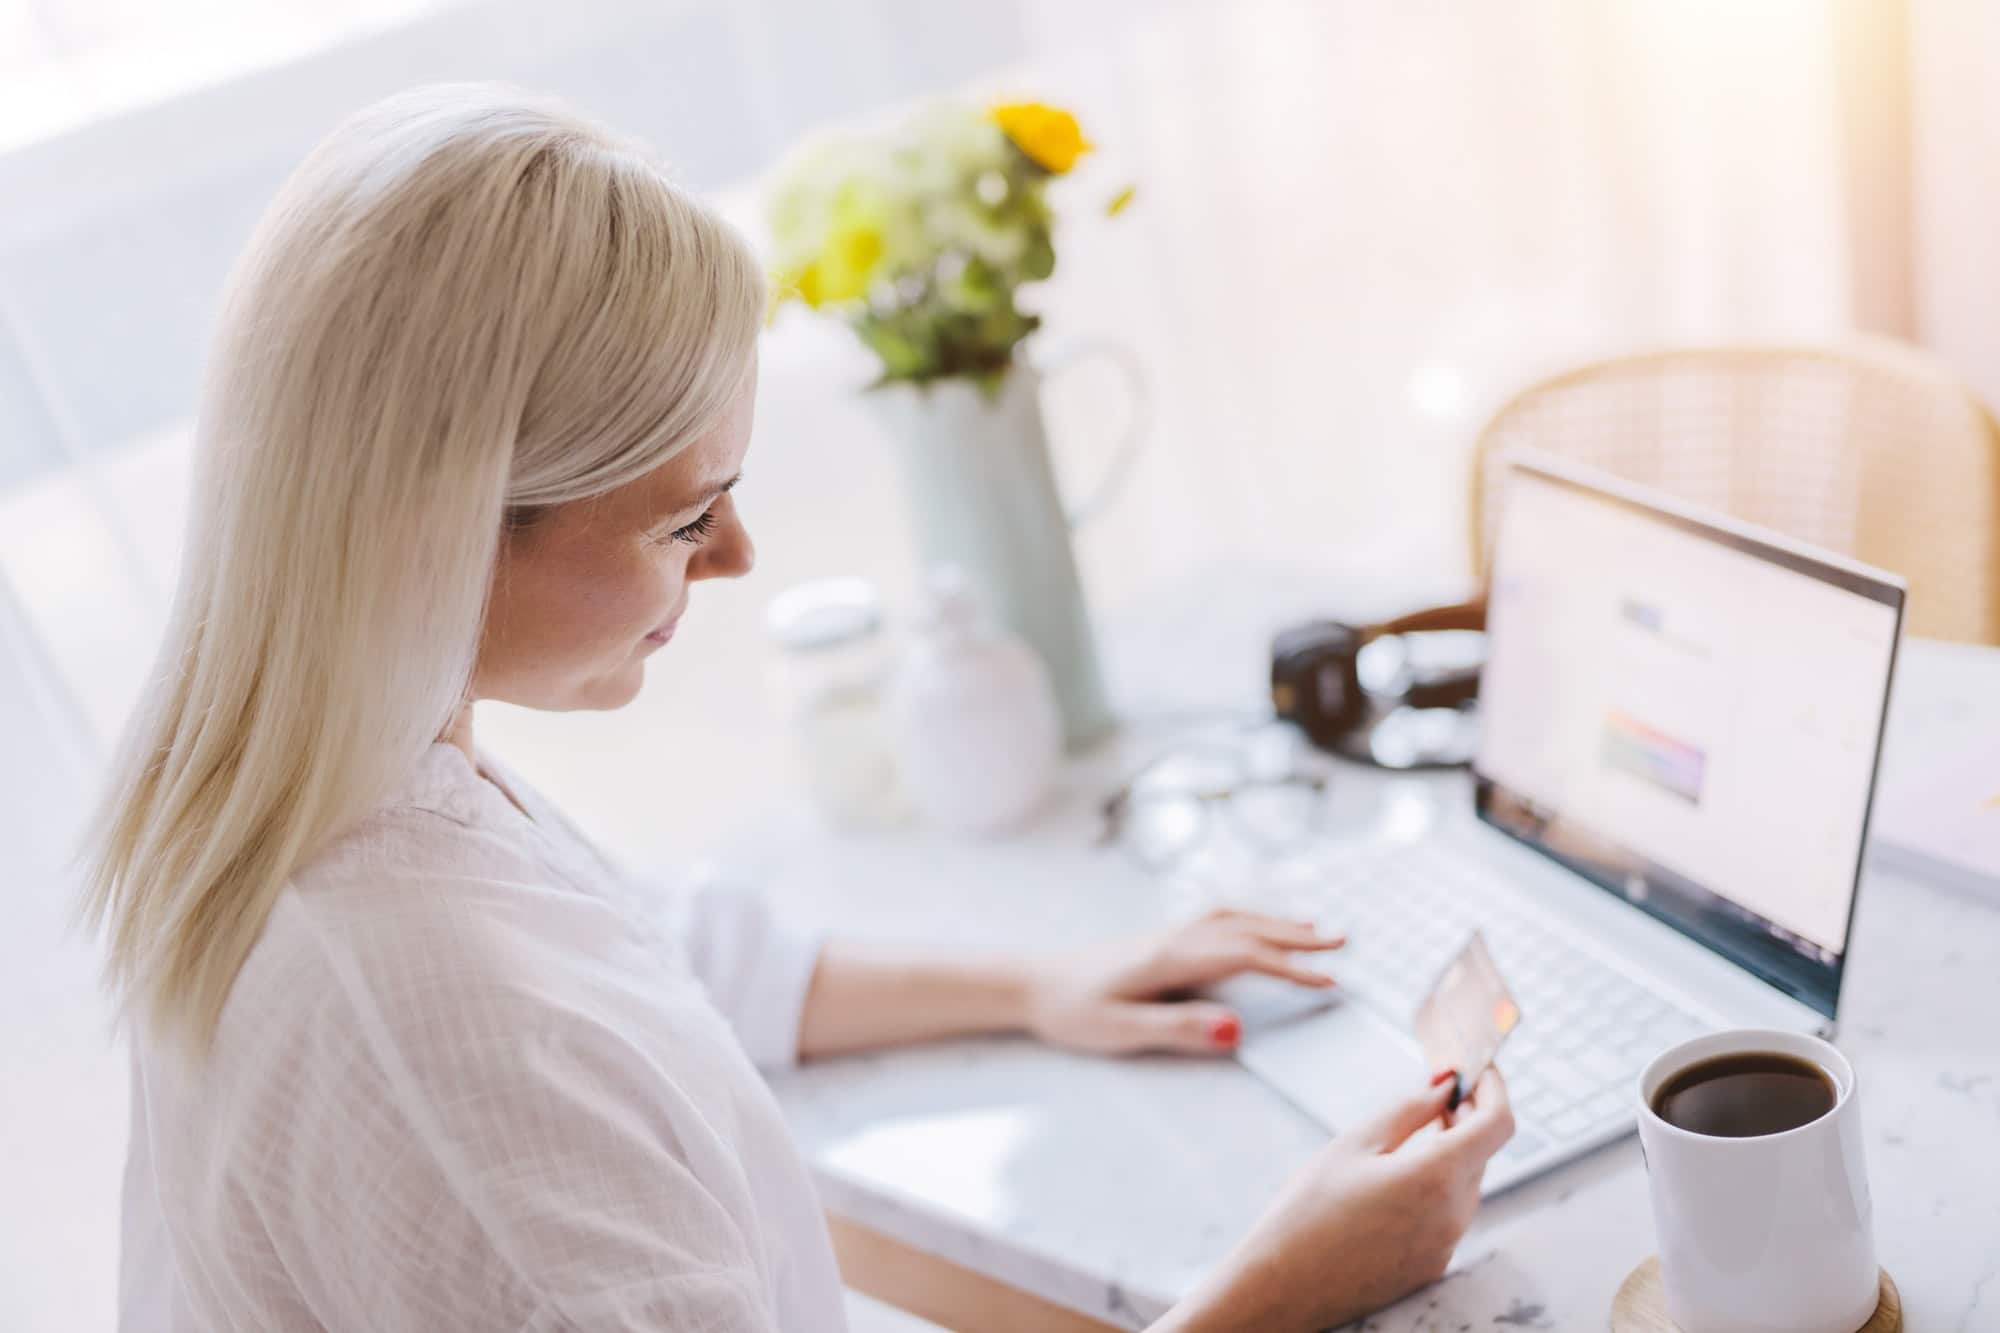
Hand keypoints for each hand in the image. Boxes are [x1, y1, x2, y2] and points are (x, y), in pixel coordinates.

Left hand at [1023, 907, 1343, 1055]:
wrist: (1030, 982)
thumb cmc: (1071, 1010)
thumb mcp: (1122, 1030)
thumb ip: (1179, 1028)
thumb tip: (1236, 1027)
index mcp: (1171, 957)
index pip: (1245, 956)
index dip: (1291, 968)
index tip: (1331, 982)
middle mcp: (1175, 937)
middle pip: (1247, 928)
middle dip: (1298, 937)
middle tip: (1345, 943)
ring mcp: (1168, 934)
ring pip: (1234, 918)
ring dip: (1277, 922)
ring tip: (1317, 930)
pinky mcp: (1161, 939)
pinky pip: (1218, 918)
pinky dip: (1250, 918)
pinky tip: (1259, 925)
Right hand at [1154, 1068, 1514, 1332]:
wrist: (1280, 1288)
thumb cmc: (1306, 1215)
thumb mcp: (1353, 1144)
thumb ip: (1408, 1110)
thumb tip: (1445, 1086)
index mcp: (1436, 1177)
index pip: (1498, 1123)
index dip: (1493, 1088)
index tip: (1477, 1070)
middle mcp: (1453, 1216)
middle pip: (1482, 1153)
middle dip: (1468, 1118)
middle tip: (1437, 1093)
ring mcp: (1445, 1247)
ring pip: (1466, 1184)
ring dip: (1451, 1153)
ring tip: (1409, 1136)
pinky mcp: (1431, 1267)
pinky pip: (1447, 1215)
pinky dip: (1436, 1188)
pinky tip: (1394, 1182)